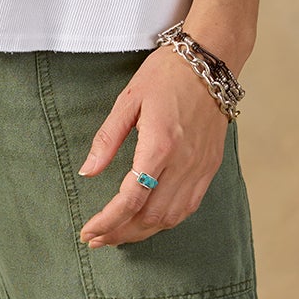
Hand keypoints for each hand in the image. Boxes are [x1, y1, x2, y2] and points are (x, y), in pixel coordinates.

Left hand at [75, 44, 229, 247]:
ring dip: (143, 231)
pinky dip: (166, 220)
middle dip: (121, 233)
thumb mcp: (129, 100)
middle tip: (96, 238)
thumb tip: (87, 172)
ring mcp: (201, 168)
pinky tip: (149, 219)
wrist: (211, 60)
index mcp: (160, 146)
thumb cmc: (167, 73)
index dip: (107, 221)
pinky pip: (189, 206)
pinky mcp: (210, 166)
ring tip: (118, 234)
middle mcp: (184, 163)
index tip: (87, 230)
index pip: (131, 198)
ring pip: (172, 218)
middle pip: (151, 216)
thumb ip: (107, 139)